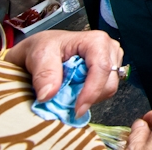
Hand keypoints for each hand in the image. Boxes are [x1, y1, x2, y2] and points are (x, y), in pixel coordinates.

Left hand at [4, 29, 122, 117]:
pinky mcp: (110, 72)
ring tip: (69, 92)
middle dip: (88, 97)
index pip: (102, 68)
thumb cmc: (46, 46)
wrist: (45, 49)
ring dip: (88, 97)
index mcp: (96, 41)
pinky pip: (105, 92)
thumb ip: (44, 74)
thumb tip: (49, 95)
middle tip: (65, 101)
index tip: (77, 109)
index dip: (91, 91)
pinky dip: (89, 96)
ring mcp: (112, 61)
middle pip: (108, 83)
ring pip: (108, 90)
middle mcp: (109, 49)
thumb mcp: (39, 55)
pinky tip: (76, 90)